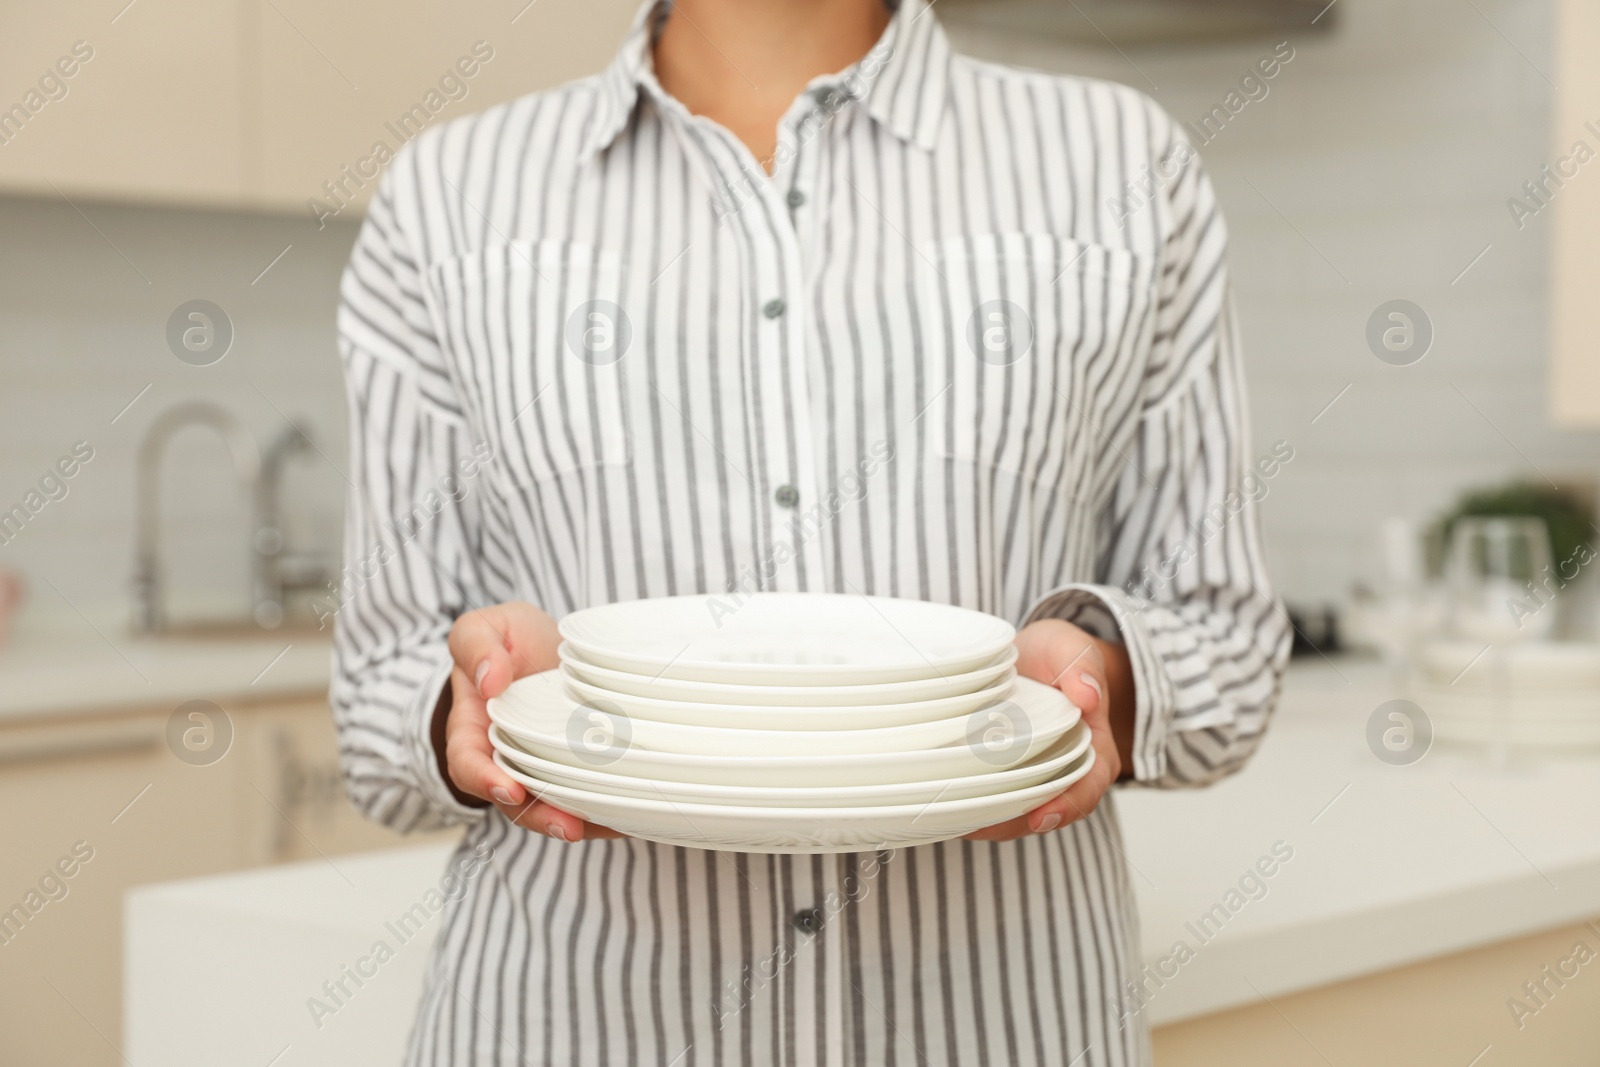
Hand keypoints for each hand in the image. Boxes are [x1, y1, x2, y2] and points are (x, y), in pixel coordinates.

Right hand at [439, 602, 622, 841]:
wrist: (547, 643)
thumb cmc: (509, 640)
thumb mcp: (483, 628)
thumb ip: (476, 647)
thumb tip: (489, 681)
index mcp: (472, 729)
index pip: (468, 765)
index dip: (485, 781)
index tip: (510, 788)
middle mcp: (505, 757)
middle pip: (516, 800)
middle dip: (542, 817)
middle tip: (569, 827)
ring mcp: (543, 765)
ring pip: (556, 803)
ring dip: (581, 818)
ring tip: (612, 824)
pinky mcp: (578, 764)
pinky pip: (589, 791)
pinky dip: (608, 807)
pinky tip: (633, 812)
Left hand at [964, 618, 1133, 841]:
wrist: (1037, 655)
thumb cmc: (1058, 654)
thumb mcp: (1072, 648)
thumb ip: (1083, 668)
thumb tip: (1088, 695)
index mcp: (1095, 750)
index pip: (1087, 788)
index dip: (1065, 806)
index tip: (1038, 817)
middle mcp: (1067, 771)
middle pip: (1045, 810)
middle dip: (1011, 823)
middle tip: (974, 824)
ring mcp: (1036, 775)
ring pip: (1016, 810)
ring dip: (988, 818)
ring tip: (953, 817)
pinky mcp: (1008, 772)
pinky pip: (995, 794)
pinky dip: (975, 800)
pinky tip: (948, 801)